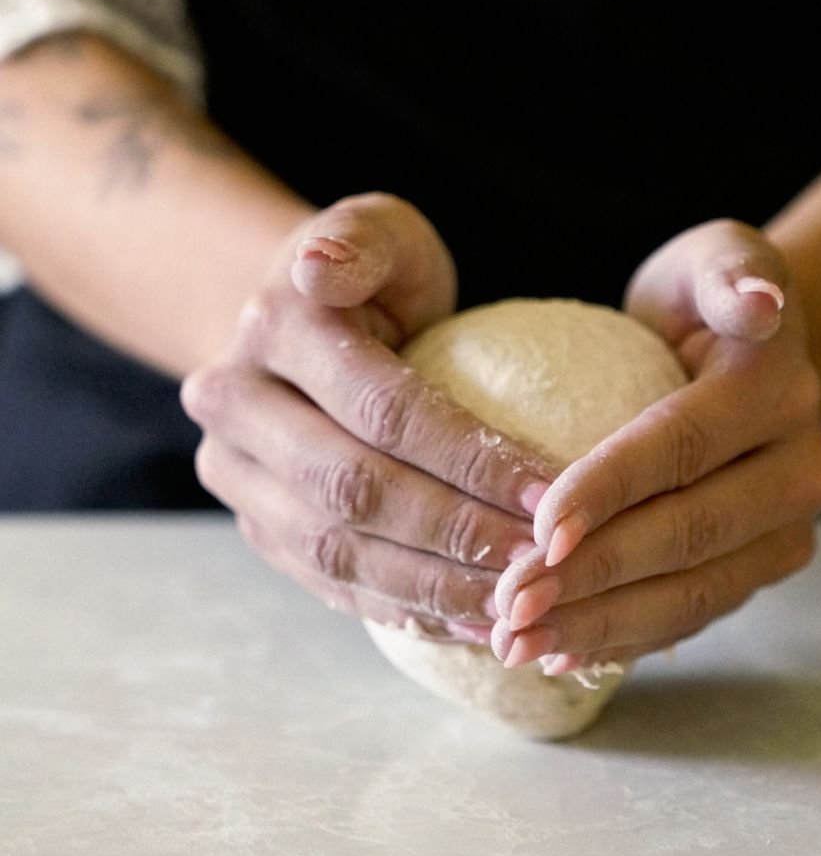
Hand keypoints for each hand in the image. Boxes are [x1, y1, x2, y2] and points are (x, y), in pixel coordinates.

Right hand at [181, 193, 553, 637]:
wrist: (301, 326)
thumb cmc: (371, 275)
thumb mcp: (379, 232)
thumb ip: (361, 241)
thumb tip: (319, 269)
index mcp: (272, 330)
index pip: (381, 409)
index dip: (467, 457)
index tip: (549, 492)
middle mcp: (235, 408)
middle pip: (353, 489)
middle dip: (456, 534)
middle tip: (542, 562)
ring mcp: (236, 476)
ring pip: (337, 551)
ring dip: (434, 588)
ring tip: (517, 606)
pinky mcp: (257, 527)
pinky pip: (331, 583)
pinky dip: (404, 610)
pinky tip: (473, 623)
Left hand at [488, 220, 820, 671]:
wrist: (746, 358)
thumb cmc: (703, 299)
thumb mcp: (716, 257)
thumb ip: (731, 270)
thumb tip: (762, 304)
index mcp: (779, 391)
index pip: (685, 446)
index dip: (612, 488)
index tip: (537, 528)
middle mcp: (801, 469)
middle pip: (689, 533)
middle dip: (594, 575)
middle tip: (509, 604)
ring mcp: (787, 529)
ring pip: (694, 591)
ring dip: (601, 624)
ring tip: (516, 644)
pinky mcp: (760, 568)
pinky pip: (693, 613)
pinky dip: (625, 638)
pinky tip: (559, 653)